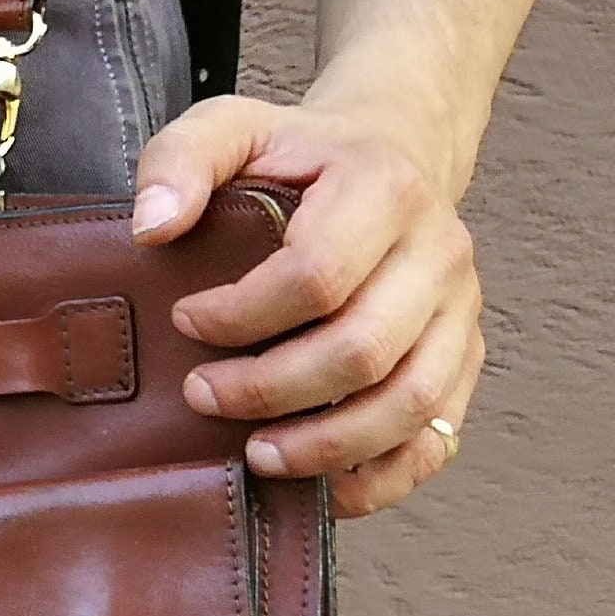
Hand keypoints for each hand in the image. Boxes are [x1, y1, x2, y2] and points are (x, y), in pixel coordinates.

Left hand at [130, 96, 481, 519]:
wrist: (394, 156)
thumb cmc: (299, 156)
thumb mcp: (231, 127)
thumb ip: (181, 160)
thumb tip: (150, 228)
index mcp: (385, 189)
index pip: (316, 274)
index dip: (241, 315)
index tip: (185, 322)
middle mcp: (440, 252)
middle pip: (363, 350)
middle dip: (270, 390)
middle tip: (202, 396)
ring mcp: (460, 313)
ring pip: (408, 404)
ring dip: (325, 446)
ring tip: (255, 455)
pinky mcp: (464, 359)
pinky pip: (437, 438)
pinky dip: (380, 477)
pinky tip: (320, 488)